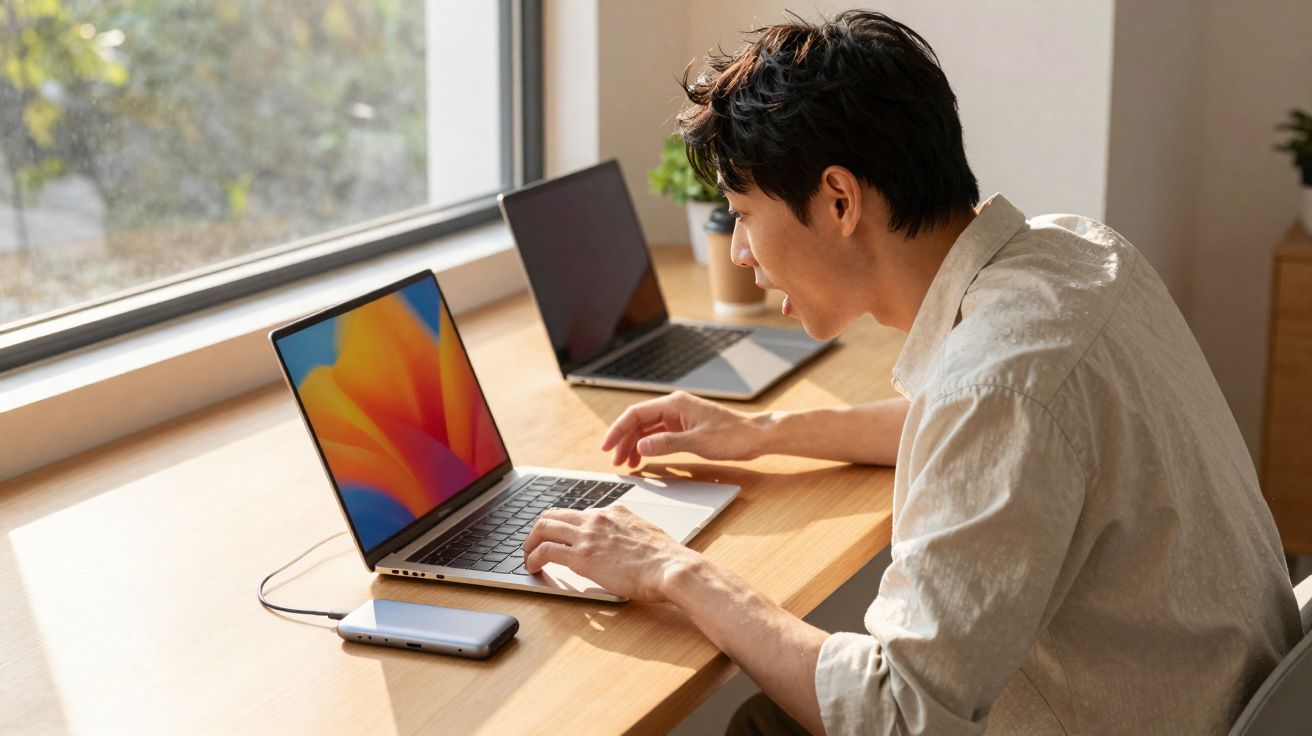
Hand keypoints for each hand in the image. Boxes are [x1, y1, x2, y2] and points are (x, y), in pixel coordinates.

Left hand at [521, 505, 696, 601]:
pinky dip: (533, 558)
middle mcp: (597, 518)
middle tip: (533, 545)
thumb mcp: (647, 533)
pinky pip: (546, 551)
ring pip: (543, 528)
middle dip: (538, 530)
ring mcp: (587, 536)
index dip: (563, 526)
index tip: (558, 537)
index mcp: (614, 512)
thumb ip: (630, 531)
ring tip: (528, 557)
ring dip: (530, 543)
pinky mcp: (581, 557)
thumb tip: (626, 539)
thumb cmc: (666, 558)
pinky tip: (533, 568)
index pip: (578, 513)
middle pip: (553, 515)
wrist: (671, 568)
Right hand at [601, 391, 769, 466]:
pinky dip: (649, 446)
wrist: (755, 436)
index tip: (607, 447)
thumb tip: (641, 446)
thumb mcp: (697, 442)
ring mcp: (679, 417)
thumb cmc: (732, 436)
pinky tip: (644, 458)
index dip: (618, 430)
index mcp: (674, 404)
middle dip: (624, 440)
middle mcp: (674, 407)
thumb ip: (666, 444)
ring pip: (648, 429)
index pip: (636, 414)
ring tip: (627, 463)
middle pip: (639, 421)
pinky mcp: (685, 427)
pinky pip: (659, 435)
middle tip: (615, 461)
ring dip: (635, 444)